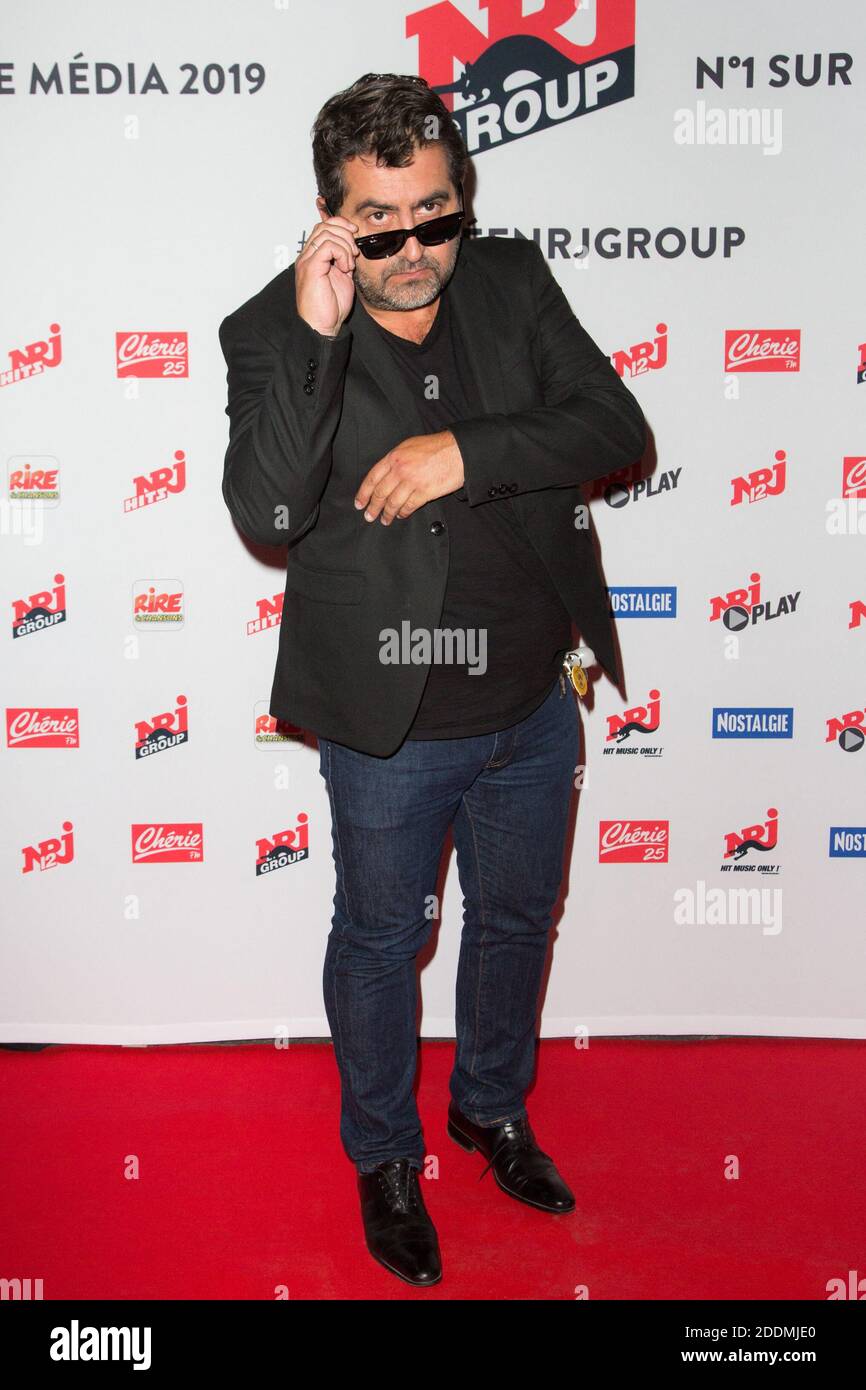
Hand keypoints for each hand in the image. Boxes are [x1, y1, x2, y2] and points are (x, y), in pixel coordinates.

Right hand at [295, 215, 359, 336]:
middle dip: (345, 233)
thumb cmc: (331, 308)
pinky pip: (328, 246)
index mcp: (312, 258)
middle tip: (354, 253)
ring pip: (326, 233)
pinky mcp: (311, 267)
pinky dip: (342, 253)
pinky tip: (346, 268)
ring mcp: (307, 261)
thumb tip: (352, 247)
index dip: (341, 225)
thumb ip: (344, 261)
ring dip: (345, 245)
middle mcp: (306, 257)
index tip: (355, 233)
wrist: (323, 326)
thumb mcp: (342, 278)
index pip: (323, 227)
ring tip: (349, 265)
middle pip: (324, 226)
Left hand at [354, 430, 464, 523]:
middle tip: (369, 516)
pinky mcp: (424, 492)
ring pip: (393, 502)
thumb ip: (395, 459)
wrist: (458, 451)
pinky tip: (401, 515)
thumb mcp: (409, 446)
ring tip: (384, 520)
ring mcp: (412, 482)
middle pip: (380, 493)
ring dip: (387, 513)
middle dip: (373, 507)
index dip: (363, 493)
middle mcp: (400, 470)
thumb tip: (385, 474)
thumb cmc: (436, 447)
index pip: (372, 478)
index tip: (359, 503)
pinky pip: (409, 506)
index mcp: (394, 457)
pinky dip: (403, 513)